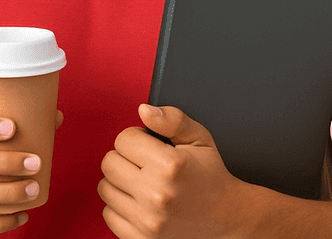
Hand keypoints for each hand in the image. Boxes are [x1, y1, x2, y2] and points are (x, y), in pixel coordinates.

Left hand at [98, 104, 248, 238]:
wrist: (226, 218)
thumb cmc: (210, 176)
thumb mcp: (199, 138)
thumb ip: (171, 119)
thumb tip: (143, 110)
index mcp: (170, 166)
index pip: (123, 139)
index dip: (136, 137)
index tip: (150, 145)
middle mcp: (156, 195)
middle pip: (109, 163)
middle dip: (125, 157)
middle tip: (145, 162)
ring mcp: (147, 222)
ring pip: (105, 188)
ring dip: (120, 181)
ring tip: (143, 181)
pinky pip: (108, 215)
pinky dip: (120, 206)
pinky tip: (139, 201)